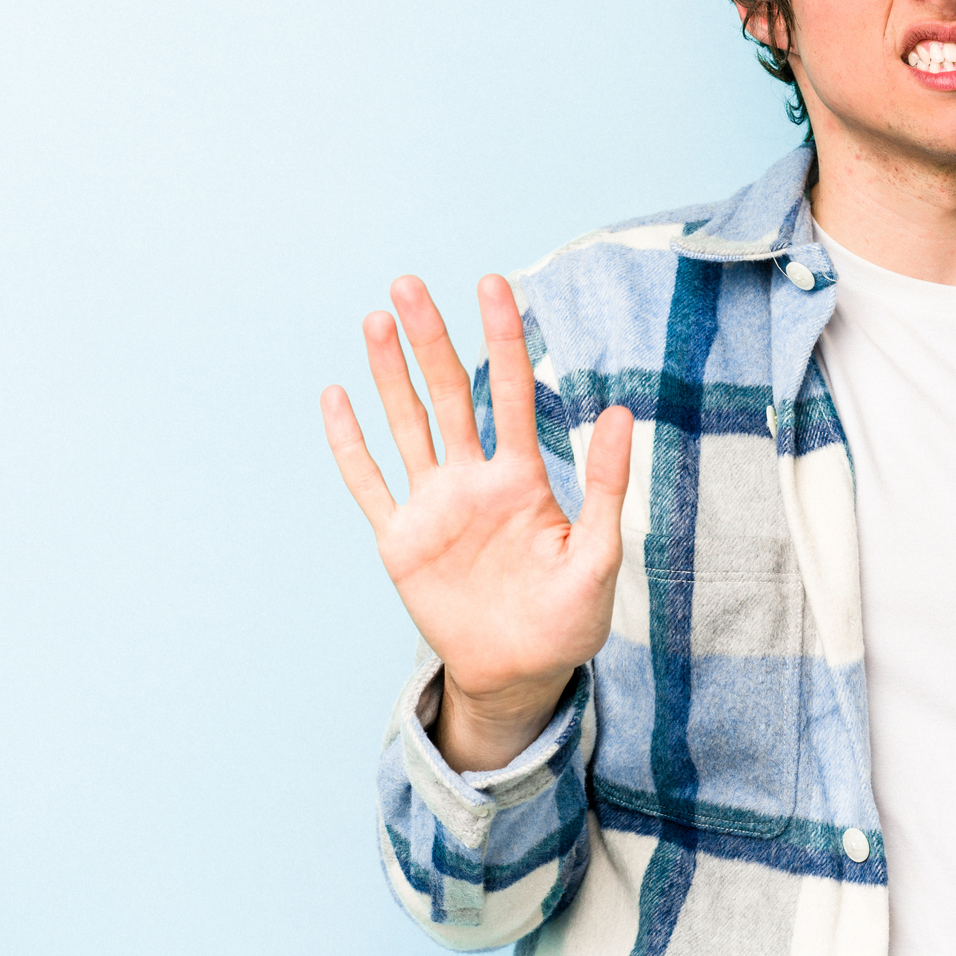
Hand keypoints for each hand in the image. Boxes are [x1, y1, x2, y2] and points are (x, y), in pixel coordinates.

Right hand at [320, 274, 633, 768]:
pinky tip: (335, 399)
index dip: (501, 338)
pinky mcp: (401, 541)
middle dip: (430, 340)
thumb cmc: (569, 617)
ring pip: (406, 427)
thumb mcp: (598, 552)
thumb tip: (621, 411)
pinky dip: (350, 444)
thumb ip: (607, 485)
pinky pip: (370, 485)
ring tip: (376, 321)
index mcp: (521, 478)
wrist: (522, 672)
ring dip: (388, 376)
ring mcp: (433, 507)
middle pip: (447, 394)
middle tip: (408, 283)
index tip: (493, 284)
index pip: (509, 392)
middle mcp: (472, 480)